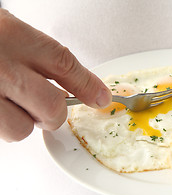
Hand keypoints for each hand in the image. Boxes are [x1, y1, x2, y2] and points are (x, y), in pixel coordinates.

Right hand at [0, 9, 111, 141]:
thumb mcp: (9, 30)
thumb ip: (41, 56)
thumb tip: (80, 85)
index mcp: (13, 37)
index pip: (64, 64)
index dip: (87, 86)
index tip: (101, 99)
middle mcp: (0, 67)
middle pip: (51, 108)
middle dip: (53, 114)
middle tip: (45, 107)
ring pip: (21, 129)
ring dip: (20, 122)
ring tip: (5, 102)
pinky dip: (1, 124)